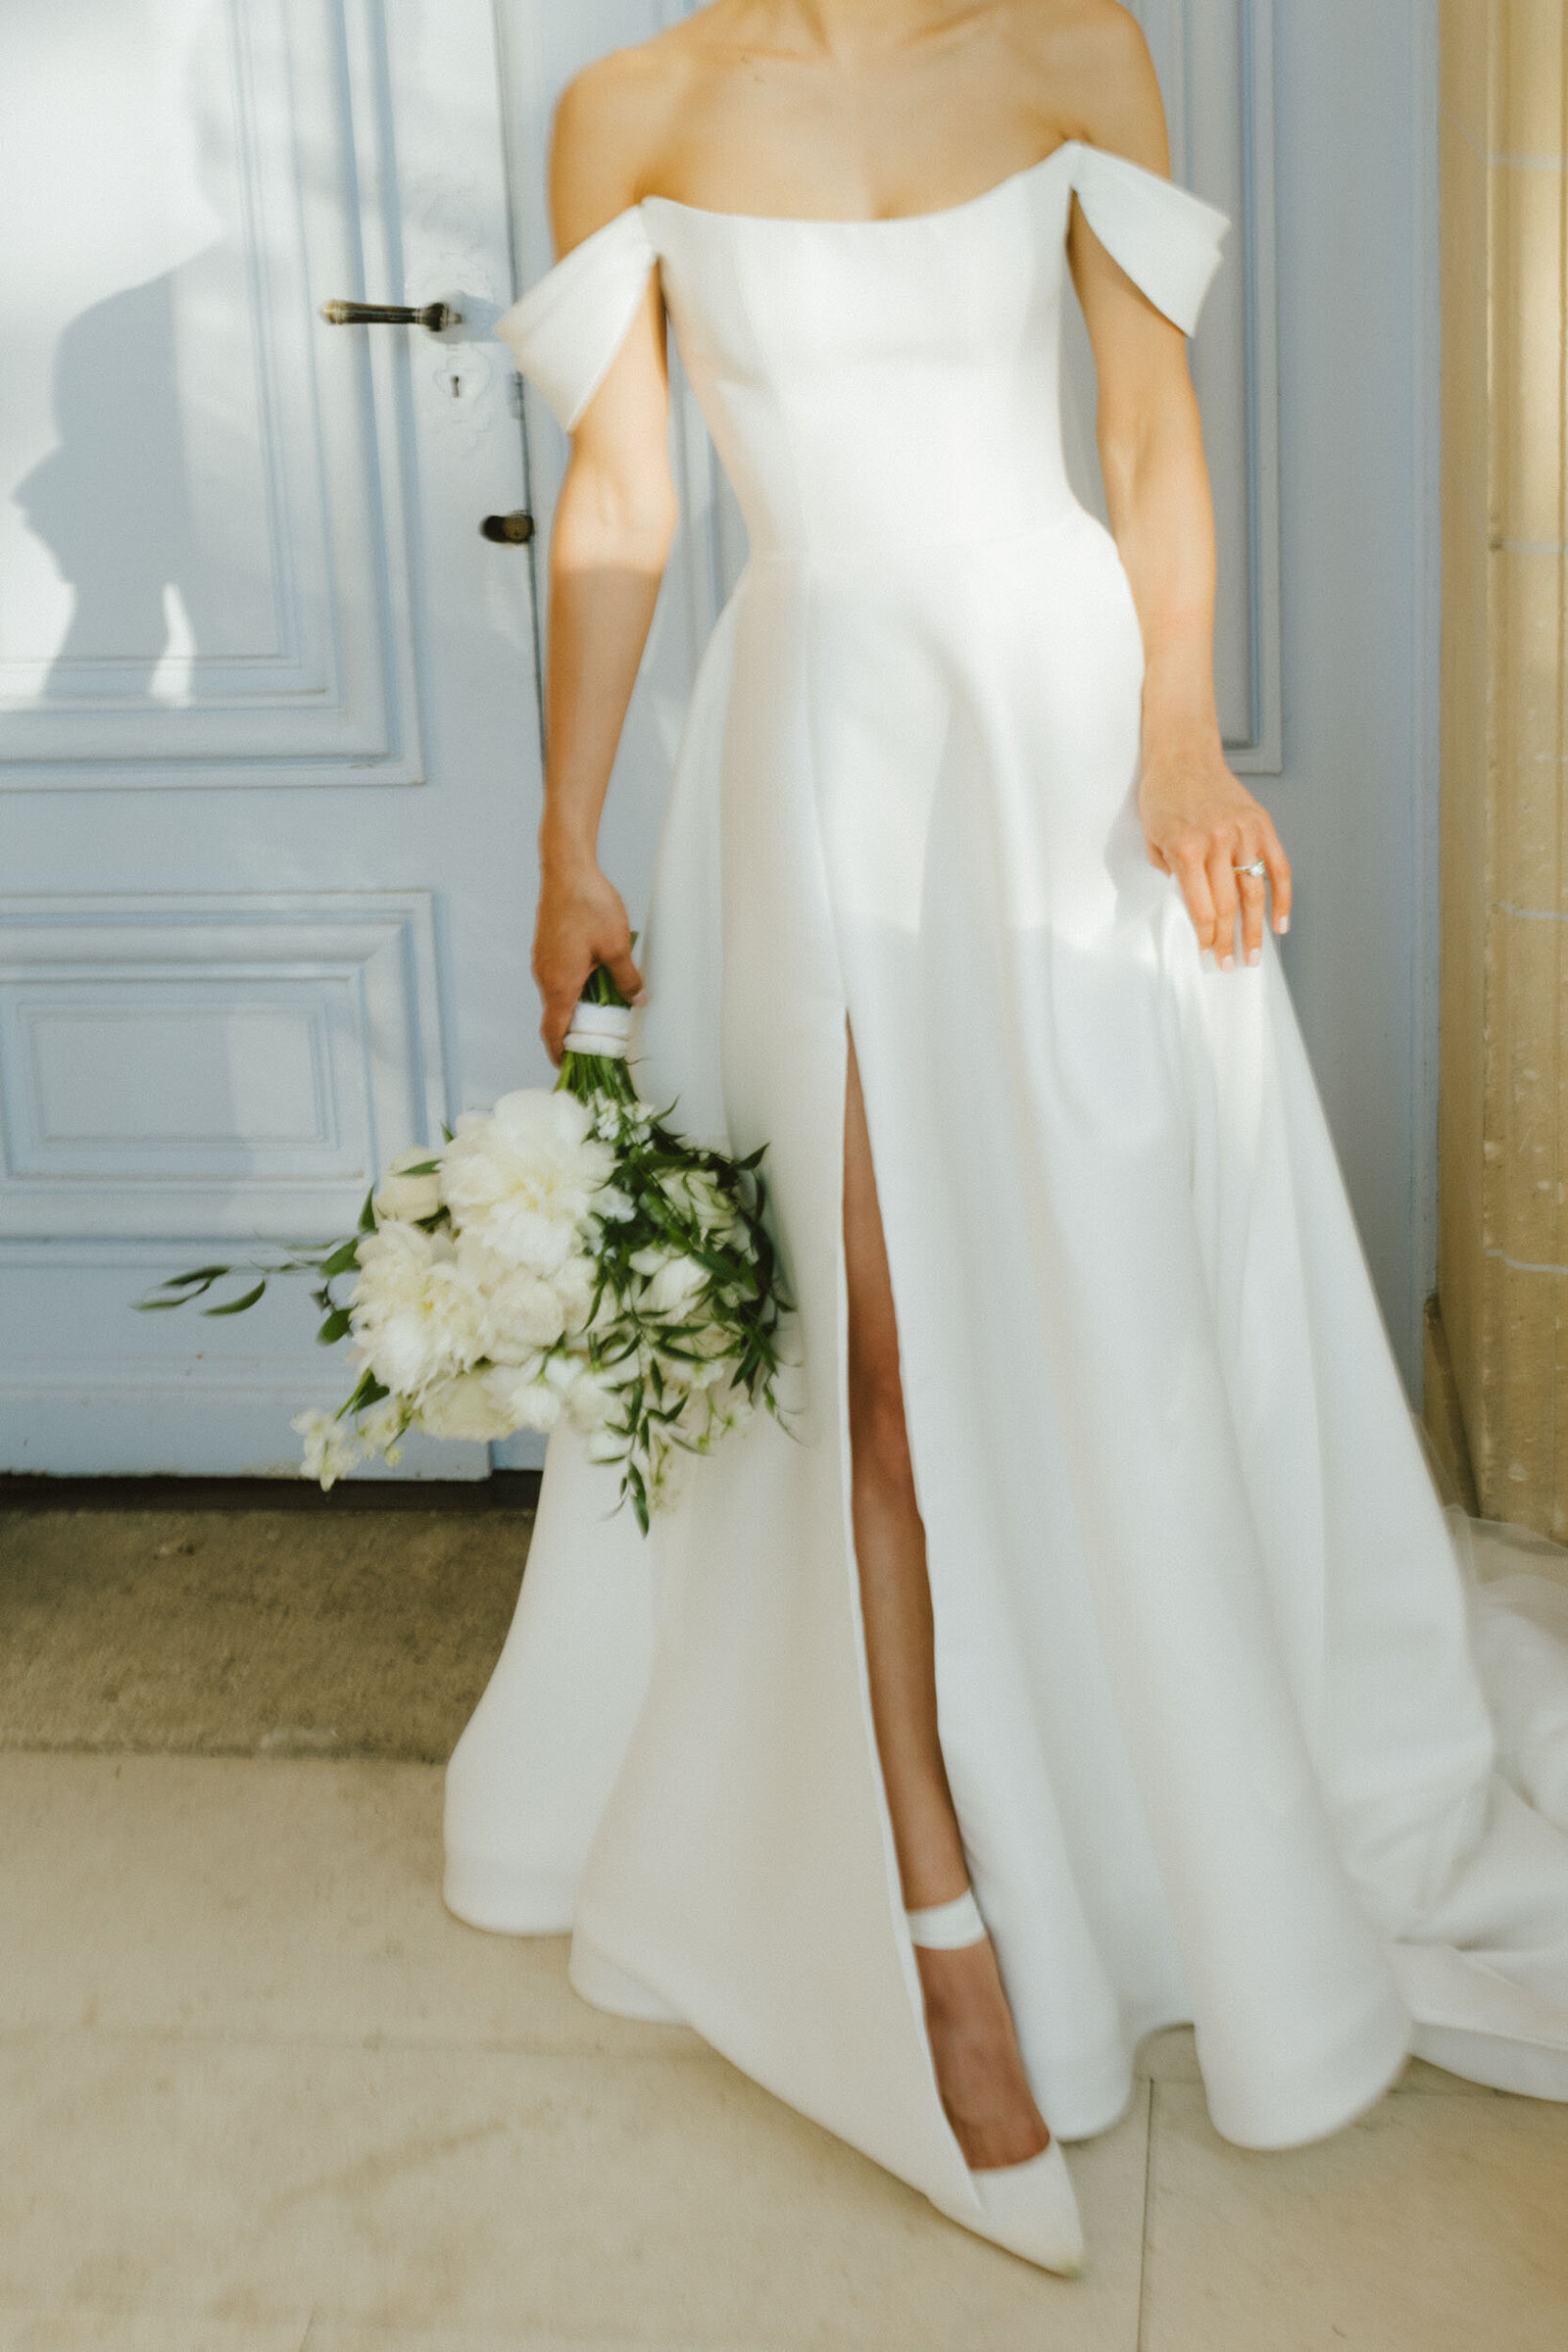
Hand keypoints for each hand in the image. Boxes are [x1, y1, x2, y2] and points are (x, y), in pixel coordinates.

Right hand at [532, 861, 644, 1063]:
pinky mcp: (545, 948)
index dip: (560, 1055)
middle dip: (572, 1037)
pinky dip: (571, 991)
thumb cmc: (590, 906)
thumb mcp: (618, 947)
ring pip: (556, 997)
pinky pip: (556, 979)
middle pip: (554, 1018)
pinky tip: (593, 983)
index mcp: (560, 984)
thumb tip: (638, 1000)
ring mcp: (542, 961)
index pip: (553, 1032)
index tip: (569, 1070)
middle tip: (594, 1047)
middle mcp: (545, 977)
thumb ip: (627, 979)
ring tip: (599, 1017)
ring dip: (574, 1011)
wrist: (567, 869)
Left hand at [1137, 731, 1291, 967]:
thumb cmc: (1163, 796)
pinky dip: (1283, 897)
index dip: (1207, 938)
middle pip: (1229, 905)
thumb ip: (1172, 873)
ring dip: (1256, 928)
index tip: (1209, 957)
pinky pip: (1278, 867)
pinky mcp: (1260, 824)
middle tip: (1232, 965)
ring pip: (1255, 891)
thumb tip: (1193, 904)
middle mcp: (1217, 842)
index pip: (1201, 907)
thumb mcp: (1153, 838)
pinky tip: (1281, 923)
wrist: (1183, 755)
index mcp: (1186, 848)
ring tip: (1255, 954)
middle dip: (1229, 941)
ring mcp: (1242, 832)